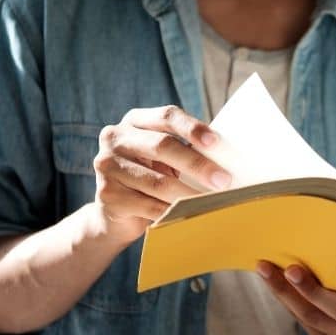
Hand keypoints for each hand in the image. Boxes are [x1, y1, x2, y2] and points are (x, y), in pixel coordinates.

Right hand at [91, 105, 231, 241]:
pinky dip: (171, 213)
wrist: (115, 216)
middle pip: (162, 146)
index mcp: (135, 121)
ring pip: (157, 181)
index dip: (192, 128)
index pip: (166, 117)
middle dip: (198, 164)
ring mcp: (107, 165)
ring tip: (211, 202)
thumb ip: (186, 150)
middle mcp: (116, 138)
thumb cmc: (151, 180)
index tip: (216, 142)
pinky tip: (187, 217)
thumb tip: (228, 157)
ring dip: (189, 194)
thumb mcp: (165, 159)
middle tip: (224, 181)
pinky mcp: (107, 193)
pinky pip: (148, 205)